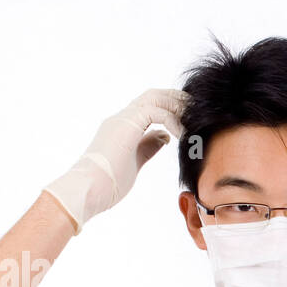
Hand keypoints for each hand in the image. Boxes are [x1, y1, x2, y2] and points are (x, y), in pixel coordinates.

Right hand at [43, 87, 187, 234]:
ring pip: (155, 98)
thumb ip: (149, 146)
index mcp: (123, 126)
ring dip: (177, 107)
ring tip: (196, 121)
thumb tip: (165, 137)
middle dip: (177, 100)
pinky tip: (184, 136)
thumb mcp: (136, 161)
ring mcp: (122, 120)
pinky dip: (173, 121)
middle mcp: (121, 118)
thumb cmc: (108, 184)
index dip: (170, 108)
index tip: (190, 118)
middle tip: (199, 110)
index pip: (149, 107)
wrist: (88, 190)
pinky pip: (156, 112)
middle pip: (153, 96)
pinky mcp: (126, 126)